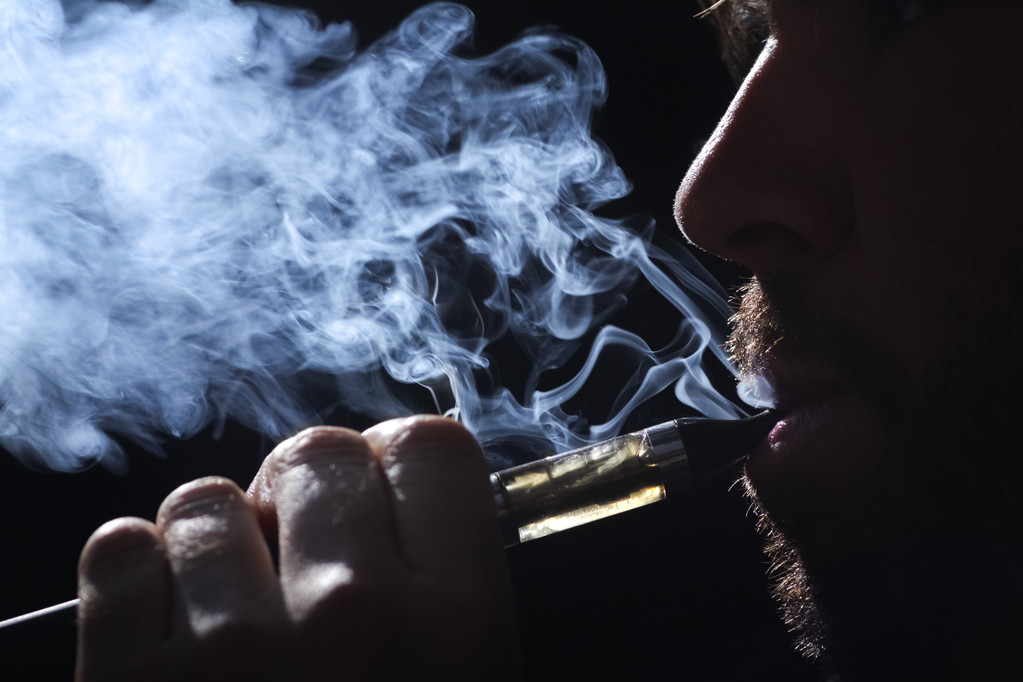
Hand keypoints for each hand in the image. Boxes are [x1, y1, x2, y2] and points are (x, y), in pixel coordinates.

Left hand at [75, 416, 517, 680]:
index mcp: (458, 621)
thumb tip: (419, 497)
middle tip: (305, 567)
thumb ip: (462, 586)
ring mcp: (229, 649)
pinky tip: (167, 633)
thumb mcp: (475, 681)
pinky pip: (117, 552)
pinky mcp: (125, 680)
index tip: (382, 498)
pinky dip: (135, 584)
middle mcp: (349, 616)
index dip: (399, 467)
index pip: (430, 446)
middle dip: (304, 500)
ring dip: (218, 549)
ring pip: (206, 501)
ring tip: (235, 620)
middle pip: (316, 452)